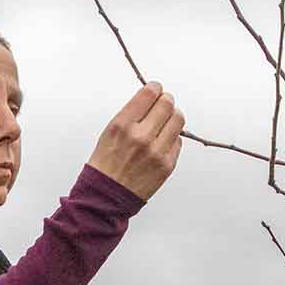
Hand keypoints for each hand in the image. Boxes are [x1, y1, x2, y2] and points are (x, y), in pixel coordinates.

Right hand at [86, 81, 184, 201]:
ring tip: (165, 122)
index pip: (149, 94)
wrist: (106, 197)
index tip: (155, 89)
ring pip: (178, 119)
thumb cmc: (106, 164)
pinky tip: (161, 143)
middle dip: (166, 100)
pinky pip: (178, 141)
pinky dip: (171, 138)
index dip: (154, 88)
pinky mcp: (166, 165)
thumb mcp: (110, 132)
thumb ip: (132, 114)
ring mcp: (156, 152)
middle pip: (167, 103)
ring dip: (173, 116)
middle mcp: (140, 137)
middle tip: (163, 104)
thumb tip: (152, 99)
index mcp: (122, 125)